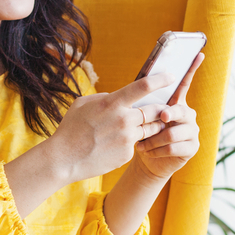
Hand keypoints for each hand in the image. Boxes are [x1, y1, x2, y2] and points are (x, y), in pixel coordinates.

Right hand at [49, 72, 177, 183]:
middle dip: (160, 108)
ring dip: (149, 126)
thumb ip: (105, 97)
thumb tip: (118, 97)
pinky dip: (131, 143)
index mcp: (113, 103)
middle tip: (163, 107)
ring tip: (136, 127)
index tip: (171, 76)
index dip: (160, 79)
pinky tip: (114, 145)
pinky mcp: (127, 154)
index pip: (143, 86)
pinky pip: (136, 144)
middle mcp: (124, 120)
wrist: (64, 159)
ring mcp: (127, 139)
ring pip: (150, 129)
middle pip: (155, 110)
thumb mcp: (83, 104)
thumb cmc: (70, 129)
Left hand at [132, 53, 203, 181]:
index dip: (192, 68)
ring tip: (141, 143)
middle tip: (160, 118)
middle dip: (168, 114)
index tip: (198, 53)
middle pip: (180, 110)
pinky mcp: (192, 147)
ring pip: (173, 132)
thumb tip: (138, 89)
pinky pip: (173, 147)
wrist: (147, 159)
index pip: (185, 83)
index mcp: (176, 102)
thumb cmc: (144, 133)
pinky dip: (156, 150)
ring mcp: (192, 130)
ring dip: (154, 138)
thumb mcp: (143, 117)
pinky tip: (147, 151)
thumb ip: (146, 104)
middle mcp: (188, 114)